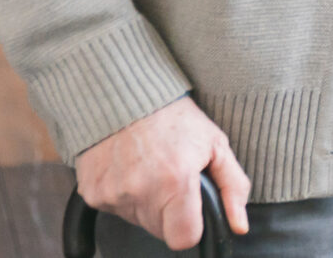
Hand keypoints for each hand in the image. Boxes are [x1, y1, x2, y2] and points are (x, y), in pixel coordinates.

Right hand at [74, 96, 249, 249]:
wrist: (125, 92)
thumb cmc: (175, 116)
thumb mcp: (215, 143)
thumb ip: (233, 186)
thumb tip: (239, 226)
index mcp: (175, 181)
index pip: (183, 239)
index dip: (191, 226)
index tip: (191, 206)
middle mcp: (141, 191)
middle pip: (160, 231)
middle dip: (169, 212)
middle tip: (171, 176)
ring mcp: (113, 194)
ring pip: (137, 220)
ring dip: (146, 203)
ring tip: (151, 168)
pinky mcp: (92, 193)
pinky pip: (114, 209)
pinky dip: (124, 195)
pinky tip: (130, 168)